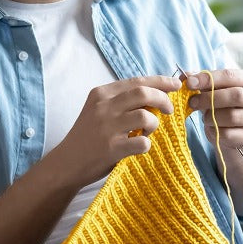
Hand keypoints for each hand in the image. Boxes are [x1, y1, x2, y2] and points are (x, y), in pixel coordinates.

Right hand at [55, 75, 181, 186]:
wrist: (67, 162)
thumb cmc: (88, 135)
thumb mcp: (98, 110)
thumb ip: (121, 101)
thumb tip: (155, 94)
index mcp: (101, 94)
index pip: (137, 81)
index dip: (160, 81)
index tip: (175, 85)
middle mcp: (103, 107)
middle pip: (143, 93)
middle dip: (163, 99)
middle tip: (169, 110)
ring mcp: (107, 127)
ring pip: (146, 116)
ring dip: (154, 124)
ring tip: (148, 131)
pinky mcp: (111, 148)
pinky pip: (143, 142)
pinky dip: (146, 144)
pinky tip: (139, 146)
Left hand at [186, 69, 242, 148]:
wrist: (233, 127)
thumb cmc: (221, 101)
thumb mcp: (211, 87)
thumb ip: (199, 80)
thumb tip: (185, 76)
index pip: (230, 75)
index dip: (208, 78)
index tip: (189, 83)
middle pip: (235, 95)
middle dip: (209, 98)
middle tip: (192, 102)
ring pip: (232, 116)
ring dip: (210, 116)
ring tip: (204, 116)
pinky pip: (228, 134)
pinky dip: (214, 130)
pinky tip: (211, 127)